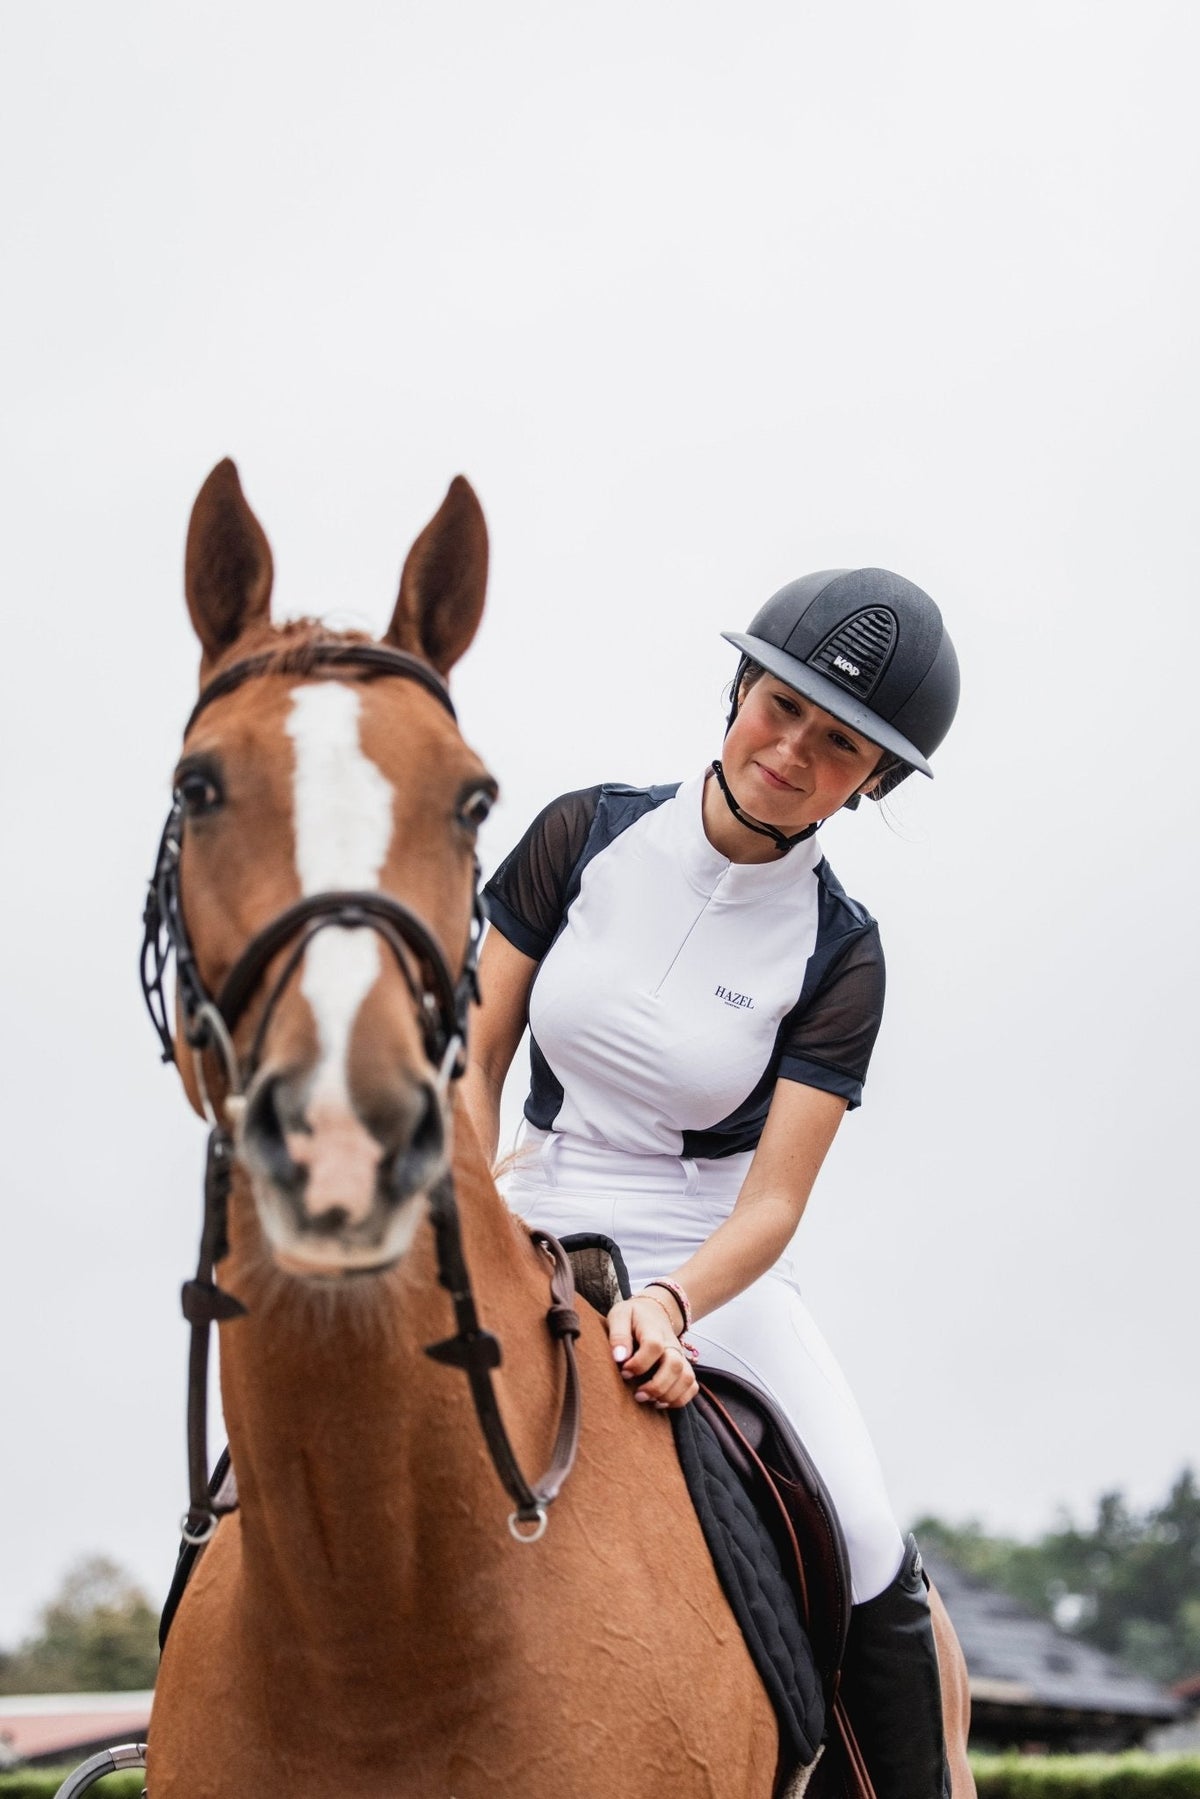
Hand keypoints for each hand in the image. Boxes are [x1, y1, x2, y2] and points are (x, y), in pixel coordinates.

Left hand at [607, 1295, 697, 1409]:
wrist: (653, 1312)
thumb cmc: (632, 1317)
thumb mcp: (619, 1316)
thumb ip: (618, 1335)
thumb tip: (619, 1357)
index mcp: (653, 1329)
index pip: (654, 1345)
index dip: (639, 1363)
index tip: (624, 1371)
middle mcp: (671, 1344)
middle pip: (675, 1365)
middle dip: (656, 1385)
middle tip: (638, 1394)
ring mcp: (680, 1356)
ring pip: (687, 1378)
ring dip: (669, 1395)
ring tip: (649, 1400)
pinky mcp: (684, 1367)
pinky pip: (692, 1386)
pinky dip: (680, 1399)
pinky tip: (661, 1402)